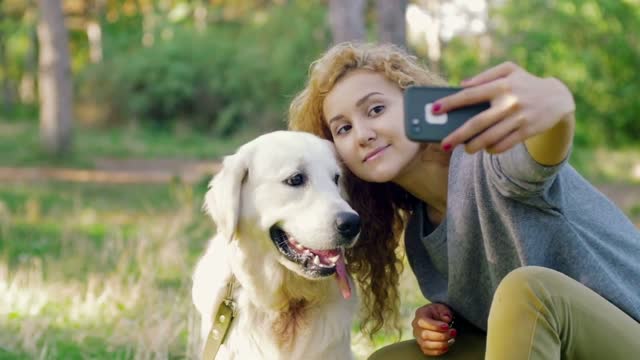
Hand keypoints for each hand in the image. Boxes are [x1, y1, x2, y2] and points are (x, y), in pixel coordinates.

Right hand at [411, 303, 456, 355]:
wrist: (433, 317)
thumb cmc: (437, 312)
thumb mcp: (441, 307)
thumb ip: (444, 311)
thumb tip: (446, 319)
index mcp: (420, 314)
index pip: (423, 322)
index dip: (435, 326)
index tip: (447, 326)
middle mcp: (416, 327)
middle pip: (425, 335)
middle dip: (441, 335)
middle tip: (453, 332)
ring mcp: (418, 337)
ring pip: (426, 344)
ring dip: (441, 344)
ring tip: (452, 339)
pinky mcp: (422, 345)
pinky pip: (428, 351)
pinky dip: (438, 351)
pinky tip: (447, 346)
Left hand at [435, 62, 574, 154]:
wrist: (558, 97)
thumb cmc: (526, 82)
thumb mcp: (509, 70)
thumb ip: (484, 76)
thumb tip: (461, 85)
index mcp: (501, 85)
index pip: (470, 95)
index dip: (450, 102)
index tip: (434, 109)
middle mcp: (508, 102)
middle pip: (477, 123)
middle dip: (458, 135)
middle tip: (443, 144)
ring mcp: (518, 118)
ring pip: (490, 137)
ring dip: (473, 146)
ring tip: (464, 148)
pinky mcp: (527, 131)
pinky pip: (504, 144)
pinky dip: (492, 148)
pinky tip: (485, 148)